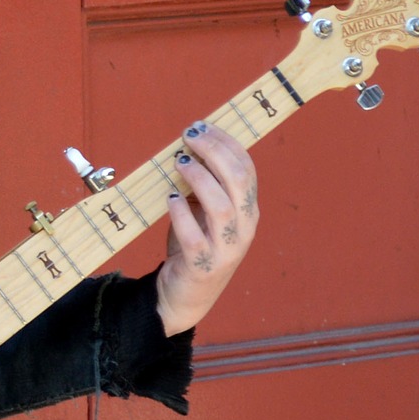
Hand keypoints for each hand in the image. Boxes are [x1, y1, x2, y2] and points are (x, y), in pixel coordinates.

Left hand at [155, 121, 258, 335]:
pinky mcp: (203, 265)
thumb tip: (190, 145)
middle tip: (189, 135)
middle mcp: (244, 228)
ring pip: (222, 207)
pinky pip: (194, 236)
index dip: (225, 142)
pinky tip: (171, 199)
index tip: (201, 125)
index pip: (246, 168)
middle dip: (215, 151)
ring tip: (179, 162)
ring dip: (199, 178)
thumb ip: (203, 183)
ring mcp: (226, 249)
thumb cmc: (194, 243)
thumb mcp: (203, 210)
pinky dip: (182, 215)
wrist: (186, 294)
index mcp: (247, 210)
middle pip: (238, 181)